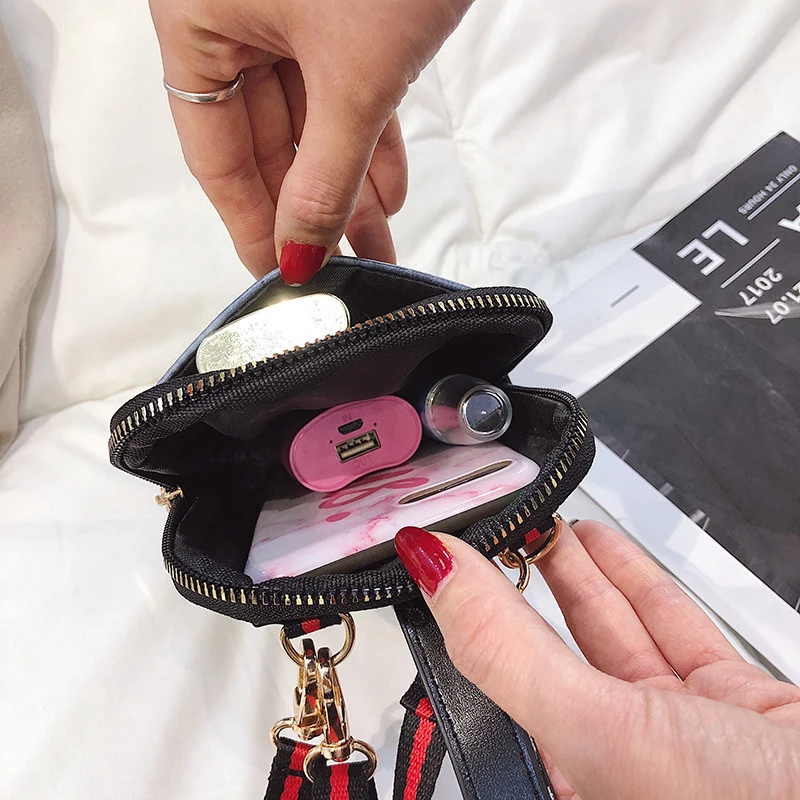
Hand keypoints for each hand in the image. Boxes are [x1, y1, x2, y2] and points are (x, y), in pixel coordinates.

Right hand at [149, 0, 471, 281]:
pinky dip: (369, 138)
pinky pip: (345, 88)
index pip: (214, 152)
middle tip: (336, 268)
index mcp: (201, 19)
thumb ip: (325, 175)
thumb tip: (300, 248)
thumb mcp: (354, 79)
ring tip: (374, 244)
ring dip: (345, 183)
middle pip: (265, 142)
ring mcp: (288, 12)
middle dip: (308, 209)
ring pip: (310, 120)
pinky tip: (387, 189)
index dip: (249, 220)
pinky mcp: (340, 10)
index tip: (275, 273)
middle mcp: (235, 14)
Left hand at [394, 522, 799, 799]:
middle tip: (492, 528)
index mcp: (567, 774)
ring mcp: (677, 727)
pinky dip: (637, 582)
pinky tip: (604, 548)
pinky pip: (673, 628)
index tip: (443, 555)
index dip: (468, 610)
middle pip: (550, 646)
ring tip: (539, 524)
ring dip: (573, 572)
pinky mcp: (733, 703)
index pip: (494, 673)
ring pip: (610, 631)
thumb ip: (506, 649)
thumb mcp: (596, 729)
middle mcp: (617, 753)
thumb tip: (431, 569)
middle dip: (519, 583)